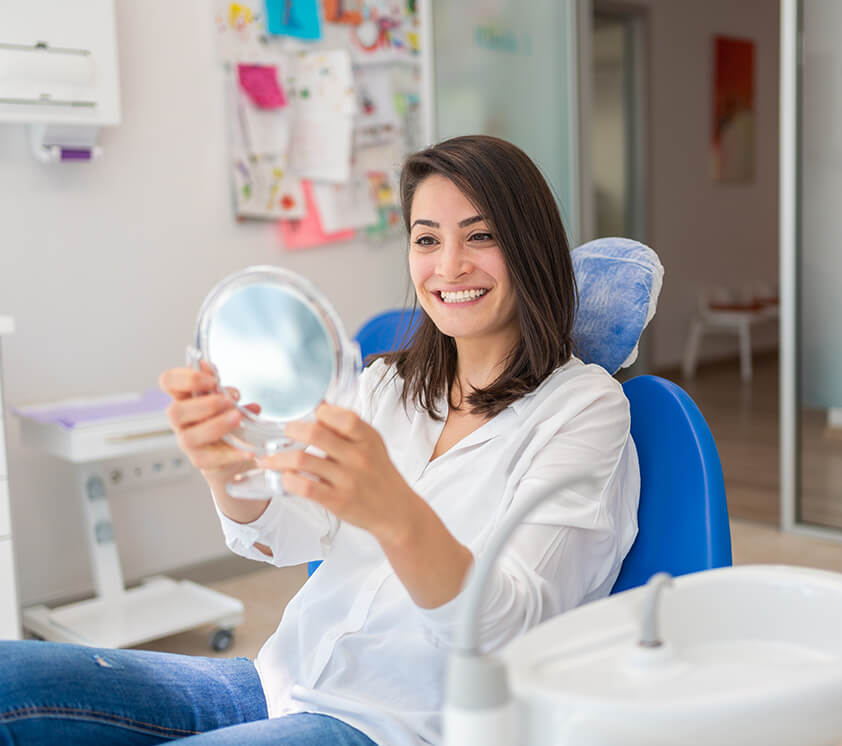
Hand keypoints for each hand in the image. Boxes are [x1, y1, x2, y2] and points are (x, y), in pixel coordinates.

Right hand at [158, 363, 259, 478]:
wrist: (234, 449)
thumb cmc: (226, 418)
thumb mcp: (228, 401)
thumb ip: (226, 392)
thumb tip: (228, 388)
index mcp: (184, 398)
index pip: (169, 382)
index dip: (185, 378)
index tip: (212, 379)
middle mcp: (181, 421)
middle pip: (175, 412)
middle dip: (203, 404)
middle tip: (229, 402)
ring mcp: (187, 442)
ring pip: (189, 437)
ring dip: (215, 425)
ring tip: (237, 418)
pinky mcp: (200, 460)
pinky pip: (211, 459)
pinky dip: (231, 454)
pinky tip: (248, 450)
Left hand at [261, 403, 416, 546]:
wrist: (395, 511)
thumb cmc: (379, 474)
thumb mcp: (372, 444)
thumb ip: (348, 426)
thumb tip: (320, 405)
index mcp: (367, 438)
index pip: (341, 416)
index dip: (321, 412)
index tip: (309, 415)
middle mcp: (358, 457)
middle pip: (316, 434)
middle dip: (291, 430)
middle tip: (283, 432)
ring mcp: (347, 480)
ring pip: (303, 461)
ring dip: (279, 458)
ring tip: (268, 458)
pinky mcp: (337, 501)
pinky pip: (305, 487)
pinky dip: (288, 480)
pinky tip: (284, 478)